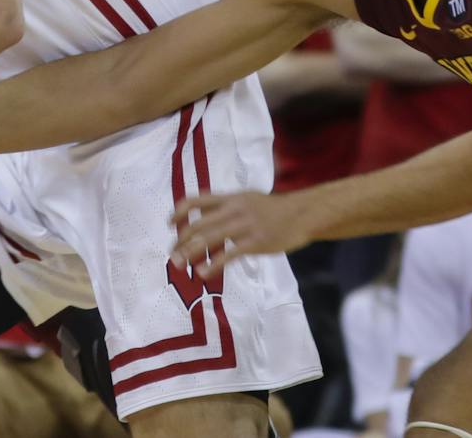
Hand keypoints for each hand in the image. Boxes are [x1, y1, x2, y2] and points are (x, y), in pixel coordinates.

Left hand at [169, 190, 312, 279]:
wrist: (301, 213)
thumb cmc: (271, 208)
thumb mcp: (246, 199)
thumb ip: (224, 207)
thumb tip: (201, 217)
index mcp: (229, 198)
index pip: (196, 200)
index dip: (179, 212)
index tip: (169, 224)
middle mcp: (233, 209)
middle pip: (198, 224)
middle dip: (181, 240)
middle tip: (172, 254)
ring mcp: (244, 226)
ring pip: (209, 239)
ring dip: (190, 253)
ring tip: (179, 265)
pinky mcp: (255, 242)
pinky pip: (229, 254)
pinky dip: (212, 265)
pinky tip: (203, 273)